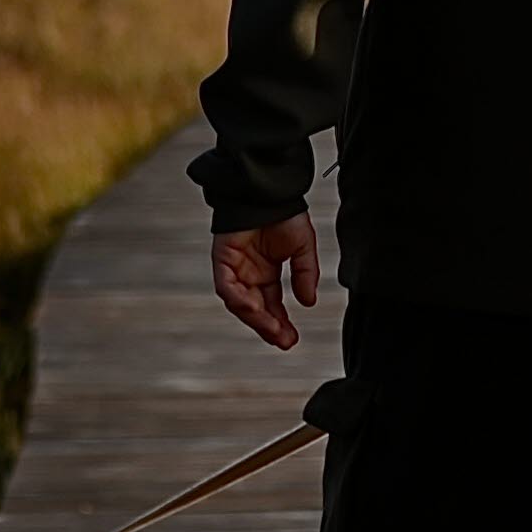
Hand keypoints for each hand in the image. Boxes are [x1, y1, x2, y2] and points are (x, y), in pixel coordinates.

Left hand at [212, 215, 320, 349]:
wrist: (269, 190)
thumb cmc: (284, 213)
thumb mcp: (303, 248)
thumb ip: (305, 274)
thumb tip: (309, 302)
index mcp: (266, 272)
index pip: (271, 305)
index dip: (281, 323)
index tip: (292, 339)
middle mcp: (249, 273)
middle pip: (256, 309)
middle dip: (269, 327)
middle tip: (285, 341)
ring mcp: (234, 267)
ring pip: (240, 303)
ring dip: (256, 318)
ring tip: (274, 330)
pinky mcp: (223, 259)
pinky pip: (227, 286)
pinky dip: (239, 299)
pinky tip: (254, 308)